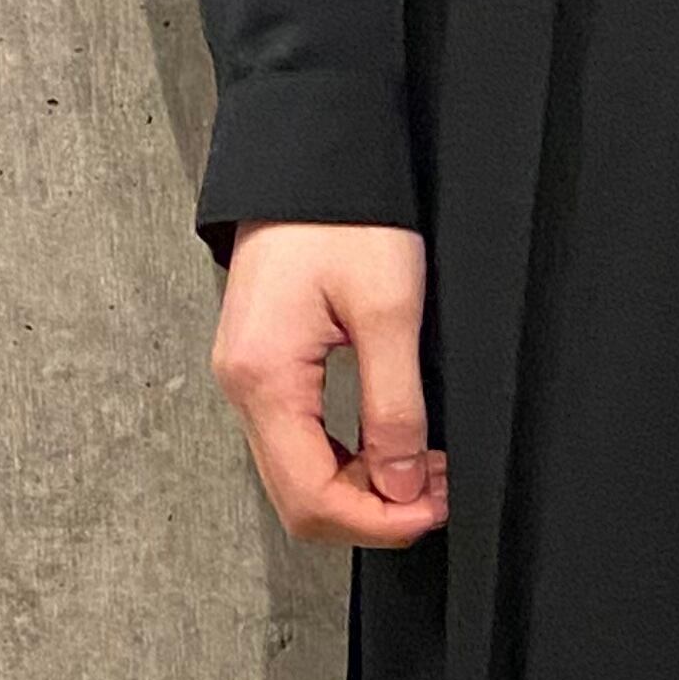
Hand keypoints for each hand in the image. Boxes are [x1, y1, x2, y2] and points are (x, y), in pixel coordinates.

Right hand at [212, 220, 449, 546]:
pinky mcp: (264, 368)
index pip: (311, 496)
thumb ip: (395, 408)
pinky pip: (298, 443)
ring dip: (364, 490)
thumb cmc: (343, 216)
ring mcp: (248, 380)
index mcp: (264, 377)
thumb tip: (400, 487)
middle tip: (436, 494)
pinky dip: (348, 460)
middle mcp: (242, 387)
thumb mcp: (390, 310)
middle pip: (298, 500)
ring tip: (424, 469)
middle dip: (372, 514)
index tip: (433, 510)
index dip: (378, 522)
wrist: (308, 157)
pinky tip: (393, 447)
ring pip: (299, 477)